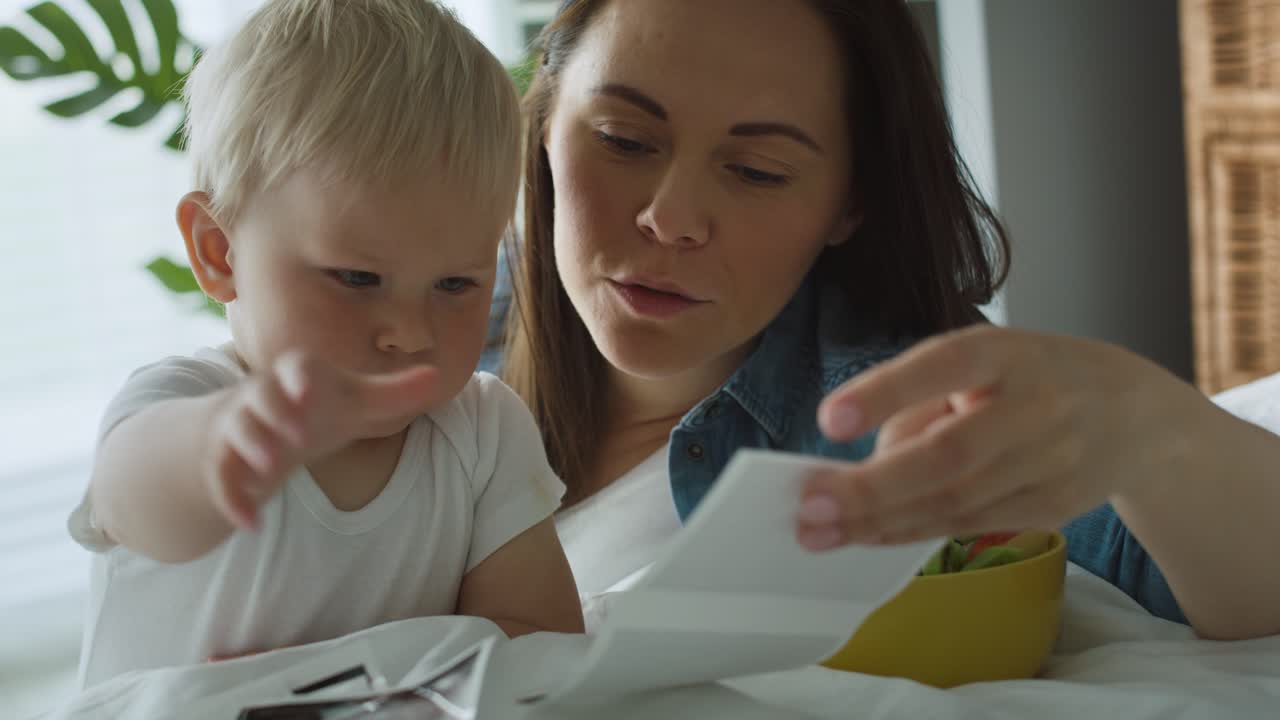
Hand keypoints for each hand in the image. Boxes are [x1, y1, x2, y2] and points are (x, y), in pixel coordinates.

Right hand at [205, 351, 440, 529]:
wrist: (264, 423)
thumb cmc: (320, 406)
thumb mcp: (358, 400)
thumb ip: (395, 392)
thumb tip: (438, 377)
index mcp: (300, 375)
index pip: (295, 366)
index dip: (299, 377)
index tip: (308, 392)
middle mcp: (265, 395)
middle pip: (260, 397)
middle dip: (274, 414)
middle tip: (297, 436)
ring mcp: (242, 426)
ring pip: (236, 432)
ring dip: (249, 449)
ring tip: (269, 473)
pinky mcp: (227, 459)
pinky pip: (222, 477)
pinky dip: (233, 500)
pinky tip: (251, 525)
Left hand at [794, 325, 1207, 549]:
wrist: (1134, 414)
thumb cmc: (1031, 377)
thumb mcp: (980, 360)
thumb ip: (920, 401)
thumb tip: (860, 463)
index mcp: (1007, 353)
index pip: (942, 365)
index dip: (886, 393)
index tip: (829, 419)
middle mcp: (1035, 406)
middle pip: (949, 454)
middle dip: (872, 487)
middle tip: (808, 505)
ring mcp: (1049, 462)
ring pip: (954, 500)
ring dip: (879, 520)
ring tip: (817, 531)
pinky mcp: (1052, 507)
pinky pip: (969, 524)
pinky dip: (911, 531)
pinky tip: (865, 534)